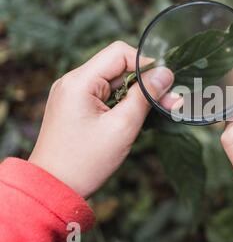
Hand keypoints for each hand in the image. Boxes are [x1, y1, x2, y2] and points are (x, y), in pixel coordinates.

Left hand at [29, 41, 173, 197]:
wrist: (53, 189)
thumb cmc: (85, 162)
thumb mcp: (122, 127)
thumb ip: (145, 96)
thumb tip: (166, 73)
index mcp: (79, 81)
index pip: (119, 53)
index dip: (146, 64)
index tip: (164, 84)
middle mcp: (73, 82)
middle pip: (118, 67)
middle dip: (146, 83)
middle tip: (170, 102)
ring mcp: (73, 94)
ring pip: (114, 82)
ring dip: (137, 95)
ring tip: (158, 111)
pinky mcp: (77, 107)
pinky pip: (106, 96)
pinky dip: (124, 103)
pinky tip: (138, 116)